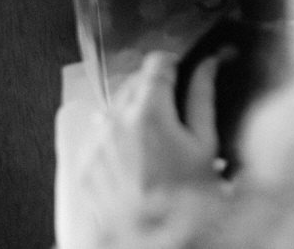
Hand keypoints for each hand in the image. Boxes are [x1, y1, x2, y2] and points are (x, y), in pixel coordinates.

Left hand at [58, 52, 222, 248]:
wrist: (155, 240)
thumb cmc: (185, 198)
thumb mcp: (205, 143)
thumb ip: (203, 97)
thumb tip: (208, 65)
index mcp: (148, 111)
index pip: (157, 62)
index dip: (173, 64)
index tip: (180, 73)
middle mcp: (114, 122)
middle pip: (133, 82)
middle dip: (153, 90)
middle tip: (173, 114)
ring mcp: (95, 144)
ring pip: (114, 108)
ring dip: (132, 112)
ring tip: (153, 141)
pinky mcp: (85, 165)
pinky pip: (99, 136)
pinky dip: (115, 138)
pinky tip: (135, 159)